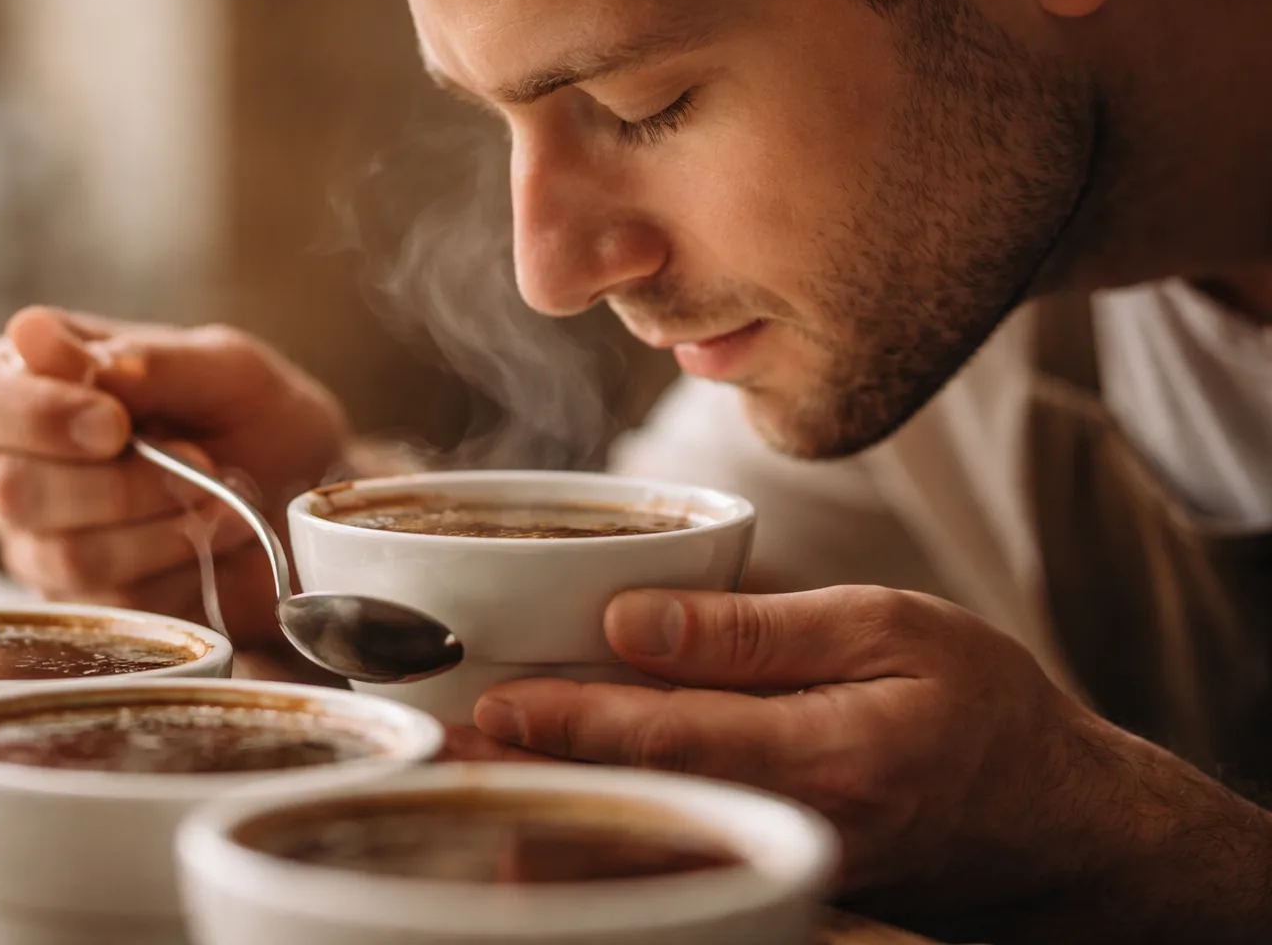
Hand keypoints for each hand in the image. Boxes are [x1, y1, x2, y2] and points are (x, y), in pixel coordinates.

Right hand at [0, 306, 348, 645]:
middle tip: (199, 460)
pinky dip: (181, 563)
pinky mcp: (84, 603)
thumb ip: (141, 357)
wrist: (312, 506)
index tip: (115, 422)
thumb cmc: (263, 422)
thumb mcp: (227, 370)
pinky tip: (215, 537)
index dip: (35, 416)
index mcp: (30, 381)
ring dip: (163, 525)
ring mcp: (41, 540)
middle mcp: (14, 462)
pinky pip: (114, 600)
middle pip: (10, 488)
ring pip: (64, 553)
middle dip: (123, 481)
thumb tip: (37, 339)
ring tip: (222, 498)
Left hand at [470, 585, 1130, 913]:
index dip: (576, 720)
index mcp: (828, 754)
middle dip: (536, 779)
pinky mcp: (789, 888)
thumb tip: (632, 615)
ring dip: (557, 820)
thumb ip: (760, 628)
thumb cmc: (983, 707)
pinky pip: (687, 867)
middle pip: (639, 808)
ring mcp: (791, 873)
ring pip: (652, 850)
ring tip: (474, 781)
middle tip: (449, 750)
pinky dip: (613, 845)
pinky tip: (555, 819)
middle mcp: (799, 831)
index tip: (497, 701)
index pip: (671, 738)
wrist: (1054, 825)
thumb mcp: (889, 627)